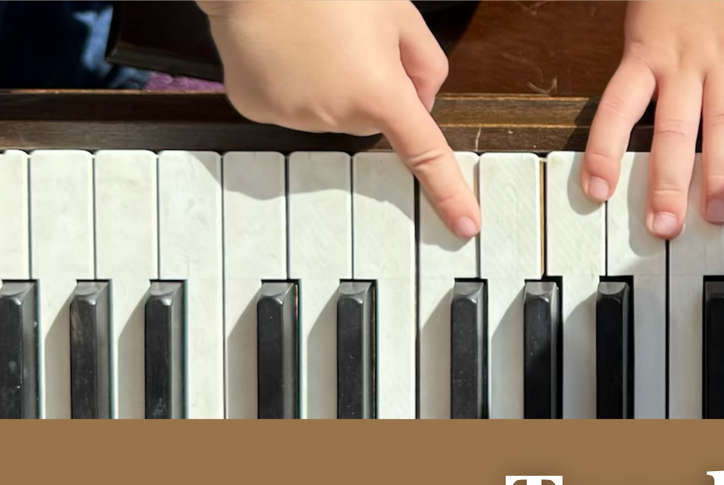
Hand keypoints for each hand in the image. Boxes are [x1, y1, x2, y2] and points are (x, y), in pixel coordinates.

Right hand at [199, 0, 479, 237]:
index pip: (425, 153)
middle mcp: (336, 114)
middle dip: (371, 87)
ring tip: (313, 36)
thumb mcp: (399, 14)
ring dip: (330, 85)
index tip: (466, 225)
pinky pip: (290, 105)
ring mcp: (292, 115)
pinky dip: (291, 83)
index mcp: (380, 93)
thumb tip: (421, 101)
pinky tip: (284, 49)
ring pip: (330, 112)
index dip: (449, 192)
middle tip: (351, 40)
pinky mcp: (257, 107)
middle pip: (371, 118)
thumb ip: (426, 63)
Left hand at [584, 0, 723, 239]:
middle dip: (669, 184)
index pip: (618, 109)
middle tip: (665, 227)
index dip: (605, 151)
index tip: (596, 192)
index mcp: (647, 53)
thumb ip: (645, 67)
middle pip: (674, 132)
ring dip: (723, 174)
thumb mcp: (648, 21)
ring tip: (719, 214)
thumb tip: (629, 121)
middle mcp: (685, 62)